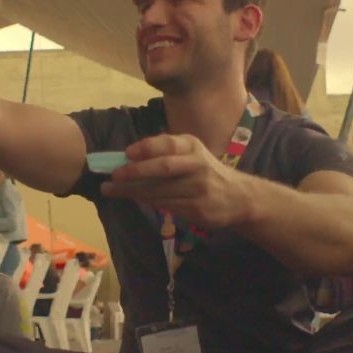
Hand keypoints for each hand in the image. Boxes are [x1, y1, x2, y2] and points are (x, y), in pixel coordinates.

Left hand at [100, 134, 250, 230]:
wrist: (239, 198)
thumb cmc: (205, 172)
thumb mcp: (192, 154)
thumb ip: (166, 153)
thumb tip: (127, 157)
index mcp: (192, 146)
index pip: (168, 144)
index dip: (146, 148)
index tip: (126, 153)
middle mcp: (197, 165)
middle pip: (163, 167)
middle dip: (135, 172)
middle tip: (113, 176)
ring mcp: (199, 188)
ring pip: (160, 190)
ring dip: (133, 191)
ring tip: (112, 190)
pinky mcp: (198, 209)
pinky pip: (166, 205)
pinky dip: (147, 202)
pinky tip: (135, 199)